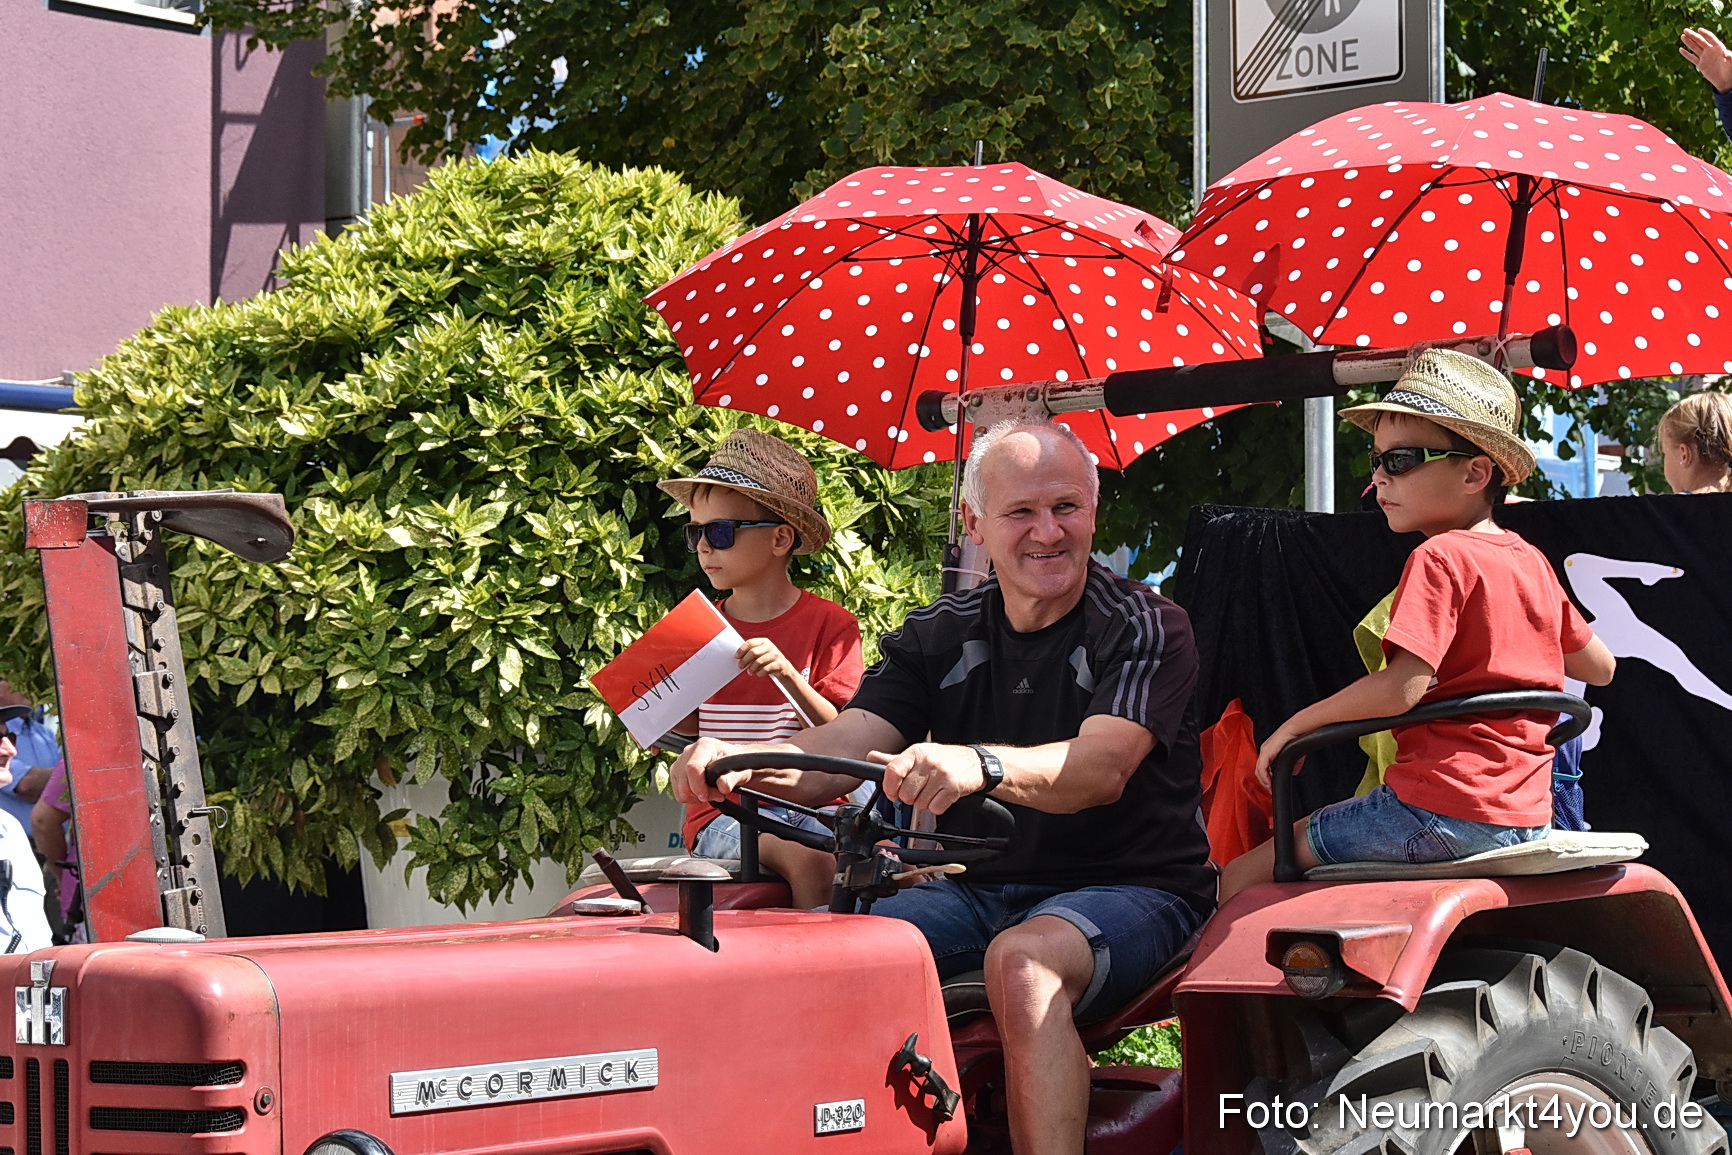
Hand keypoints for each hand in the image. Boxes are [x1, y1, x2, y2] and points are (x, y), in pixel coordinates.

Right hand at [669, 736, 752, 803]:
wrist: (734, 763)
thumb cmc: (737, 764)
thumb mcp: (741, 771)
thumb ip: (733, 778)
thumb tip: (723, 785)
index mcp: (705, 746)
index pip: (693, 767)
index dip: (698, 786)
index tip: (708, 795)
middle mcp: (690, 751)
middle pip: (684, 782)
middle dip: (700, 795)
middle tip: (717, 795)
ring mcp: (681, 761)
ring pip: (680, 789)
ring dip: (696, 797)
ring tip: (711, 793)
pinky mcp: (677, 772)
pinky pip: (678, 792)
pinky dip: (690, 797)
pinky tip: (703, 792)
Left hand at [736, 637, 796, 679]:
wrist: (784, 667)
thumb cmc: (768, 660)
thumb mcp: (761, 652)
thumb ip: (752, 652)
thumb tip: (738, 657)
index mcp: (764, 641)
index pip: (750, 643)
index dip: (742, 650)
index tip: (736, 657)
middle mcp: (770, 647)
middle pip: (753, 652)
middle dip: (744, 660)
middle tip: (740, 666)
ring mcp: (776, 655)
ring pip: (758, 662)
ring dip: (751, 668)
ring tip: (750, 672)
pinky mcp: (779, 664)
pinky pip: (765, 669)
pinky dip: (760, 673)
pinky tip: (759, 674)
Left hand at [870, 743, 985, 814]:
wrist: (975, 762)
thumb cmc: (944, 759)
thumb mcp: (918, 754)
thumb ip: (893, 760)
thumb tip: (870, 757)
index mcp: (915, 752)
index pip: (893, 770)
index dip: (889, 786)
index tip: (892, 792)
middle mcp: (928, 761)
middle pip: (905, 793)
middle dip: (910, 797)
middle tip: (919, 791)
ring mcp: (941, 774)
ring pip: (919, 803)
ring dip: (924, 802)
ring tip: (933, 791)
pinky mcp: (953, 787)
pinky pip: (935, 808)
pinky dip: (937, 807)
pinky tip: (942, 796)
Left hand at [1254, 727, 1300, 789]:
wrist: (1296, 729)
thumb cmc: (1295, 737)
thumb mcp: (1293, 754)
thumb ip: (1293, 764)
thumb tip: (1294, 772)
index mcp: (1269, 750)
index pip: (1262, 767)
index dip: (1266, 778)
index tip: (1272, 786)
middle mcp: (1264, 750)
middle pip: (1258, 770)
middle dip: (1264, 782)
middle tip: (1271, 789)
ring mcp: (1264, 751)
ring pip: (1259, 771)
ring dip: (1264, 782)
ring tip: (1270, 788)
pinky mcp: (1267, 752)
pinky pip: (1262, 769)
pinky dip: (1265, 778)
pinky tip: (1270, 783)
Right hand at [1682, 26, 1731, 92]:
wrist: (1725, 79)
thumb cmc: (1731, 69)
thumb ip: (1730, 56)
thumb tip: (1725, 53)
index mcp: (1719, 48)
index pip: (1711, 38)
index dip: (1705, 34)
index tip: (1699, 29)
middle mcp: (1710, 51)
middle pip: (1700, 41)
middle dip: (1693, 35)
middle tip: (1686, 30)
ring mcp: (1705, 57)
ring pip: (1695, 48)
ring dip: (1689, 42)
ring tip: (1682, 36)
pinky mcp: (1700, 65)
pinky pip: (1692, 58)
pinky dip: (1686, 54)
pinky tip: (1681, 49)